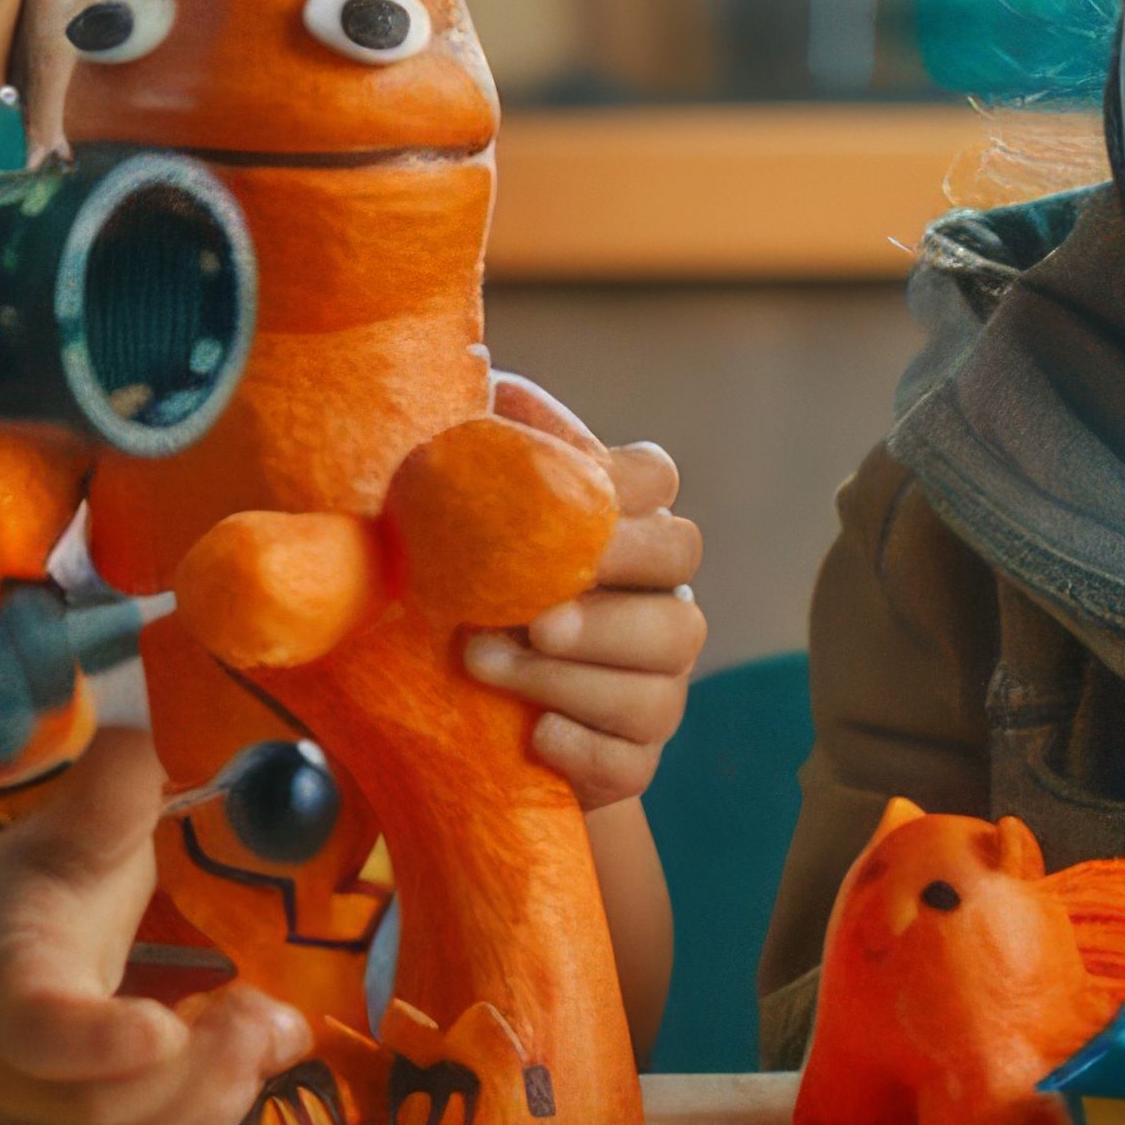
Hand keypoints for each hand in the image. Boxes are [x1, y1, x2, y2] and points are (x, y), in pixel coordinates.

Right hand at [0, 737, 310, 1124]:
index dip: (95, 1043)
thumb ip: (105, 800)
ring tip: (261, 1026)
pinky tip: (242, 1056)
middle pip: (103, 1112)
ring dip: (215, 1096)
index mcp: (4, 989)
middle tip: (258, 1016)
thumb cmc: (13, 909)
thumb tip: (146, 739)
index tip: (161, 1028)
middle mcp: (12, 1079)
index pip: (37, 1030)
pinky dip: (207, 1116)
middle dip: (198, 1073)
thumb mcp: (55, 841)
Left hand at [466, 376, 700, 807]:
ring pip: (662, 673)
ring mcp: (653, 681)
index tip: (556, 495)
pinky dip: (586, 744)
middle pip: (680, 568)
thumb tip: (476, 367)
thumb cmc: (453, 592)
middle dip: (608, 580)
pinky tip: (533, 734)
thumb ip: (472, 439)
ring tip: (482, 659)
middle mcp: (656, 597)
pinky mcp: (629, 757)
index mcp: (619, 526)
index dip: (621, 480)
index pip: (656, 478)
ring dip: (572, 670)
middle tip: (532, 604)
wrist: (443, 722)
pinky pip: (635, 756)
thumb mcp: (446, 512)